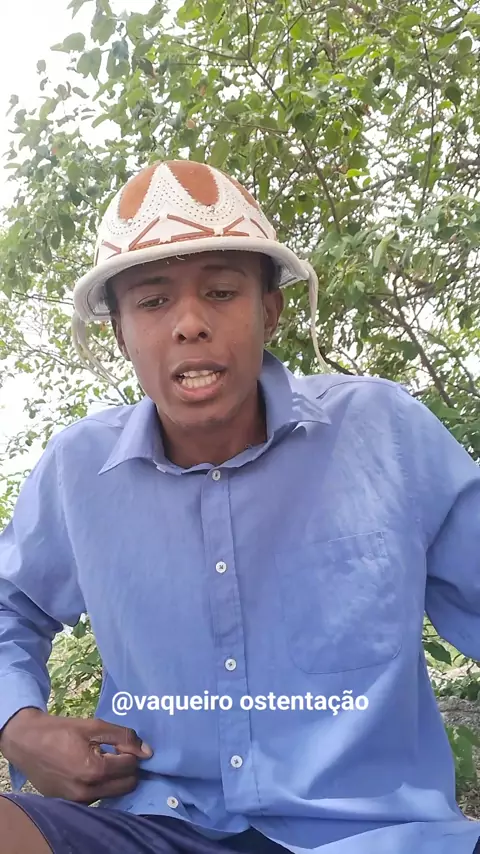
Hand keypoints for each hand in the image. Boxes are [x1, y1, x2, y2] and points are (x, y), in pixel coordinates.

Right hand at [0, 708, 152, 802]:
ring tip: (102, 759)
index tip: (121, 743)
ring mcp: (78, 802)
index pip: (130, 766)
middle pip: (127, 785)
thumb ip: (123, 736)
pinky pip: (97, 797)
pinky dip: (100, 785)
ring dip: (115, 778)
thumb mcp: (94, 726)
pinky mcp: (70, 804)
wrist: (27, 743)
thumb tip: (147, 751)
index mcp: (94, 770)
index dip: (131, 752)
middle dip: (127, 768)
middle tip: (116, 752)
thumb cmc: (61, 731)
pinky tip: (90, 769)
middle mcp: (88, 792)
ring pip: (113, 793)